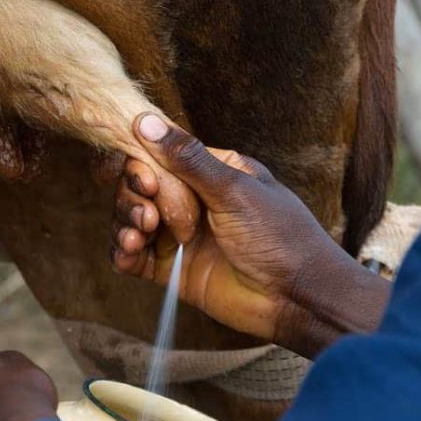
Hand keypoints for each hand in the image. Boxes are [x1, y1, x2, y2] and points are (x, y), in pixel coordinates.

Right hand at [111, 114, 389, 355]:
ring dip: (124, 223)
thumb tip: (145, 121)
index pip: (158, 155)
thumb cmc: (280, 237)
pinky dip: (122, 253)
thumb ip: (188, 159)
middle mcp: (191, 200)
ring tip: (138, 237)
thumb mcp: (235, 190)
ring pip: (130, 219)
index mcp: (210, 171)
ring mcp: (179, 235)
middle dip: (132, 198)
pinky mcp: (172, 270)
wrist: (298, 298)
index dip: (140, 165)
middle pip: (138, 187)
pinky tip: (129, 253)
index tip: (145, 182)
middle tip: (149, 217)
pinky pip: (133, 256)